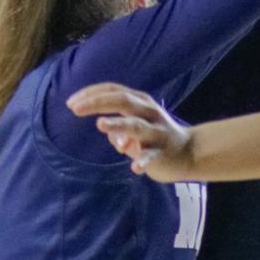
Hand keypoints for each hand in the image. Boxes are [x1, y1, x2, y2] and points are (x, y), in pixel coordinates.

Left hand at [68, 84, 192, 178]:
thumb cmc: (155, 137)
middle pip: (123, 101)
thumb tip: (106, 131)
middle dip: (98, 103)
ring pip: (136, 126)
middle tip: (76, 109)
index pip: (114, 90)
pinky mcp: (163, 152)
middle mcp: (149, 112)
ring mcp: (157, 132)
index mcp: (140, 102)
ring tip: (101, 125)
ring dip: (118, 125)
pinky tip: (134, 168)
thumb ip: (117, 127)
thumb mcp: (135, 126)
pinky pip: (151, 156)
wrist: (189, 152)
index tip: (71, 102)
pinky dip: (143, 161)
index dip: (92, 94)